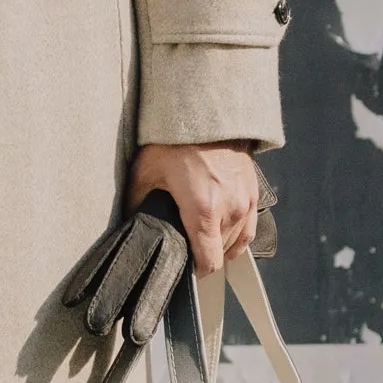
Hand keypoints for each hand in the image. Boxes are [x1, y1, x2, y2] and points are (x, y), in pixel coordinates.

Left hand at [127, 142, 259, 280]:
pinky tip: (222, 232)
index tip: (183, 267)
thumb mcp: (145, 172)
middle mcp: (230, 209)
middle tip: (185, 246)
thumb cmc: (176, 139)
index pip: (208, 263)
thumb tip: (129, 224)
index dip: (194, 271)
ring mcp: (246, 201)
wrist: (207, 111)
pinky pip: (249, 228)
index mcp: (203, 210)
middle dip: (203, 255)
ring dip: (220, 246)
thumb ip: (137, 204)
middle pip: (221, 255)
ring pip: (237, 244)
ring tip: (201, 239)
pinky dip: (236, 235)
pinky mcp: (254, 192)